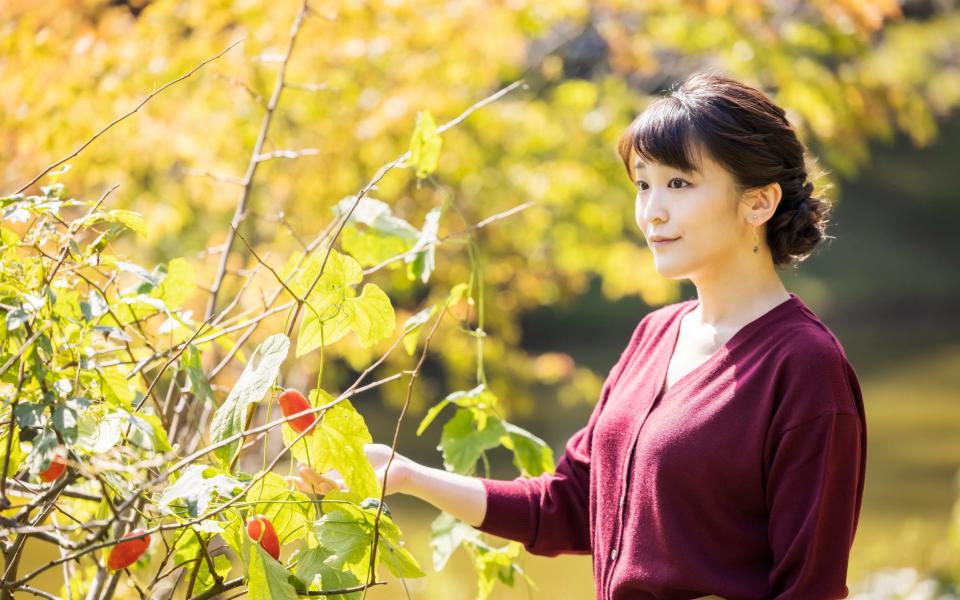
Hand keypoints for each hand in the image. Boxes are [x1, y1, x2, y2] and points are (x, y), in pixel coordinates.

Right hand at [286, 443, 415, 496]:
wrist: (400, 467)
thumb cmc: (381, 458)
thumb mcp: (355, 451)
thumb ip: (339, 450)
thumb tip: (319, 441)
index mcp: (341, 478)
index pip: (319, 479)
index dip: (305, 479)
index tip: (290, 477)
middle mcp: (344, 487)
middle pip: (318, 488)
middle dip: (304, 484)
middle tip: (290, 479)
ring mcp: (350, 492)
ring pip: (326, 490)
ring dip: (313, 482)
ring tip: (302, 472)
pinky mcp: (358, 495)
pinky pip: (341, 493)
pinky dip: (329, 487)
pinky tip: (320, 481)